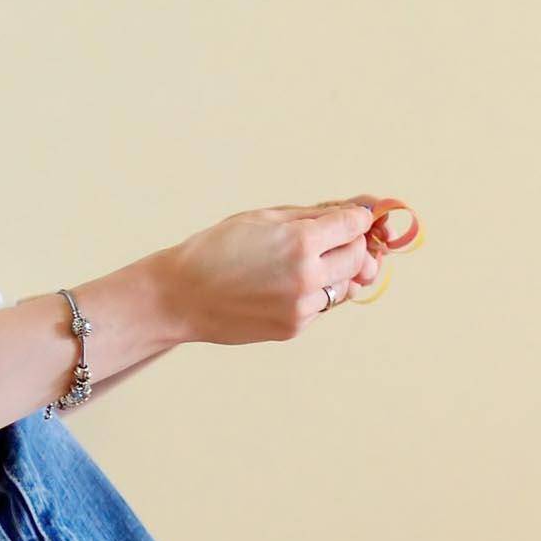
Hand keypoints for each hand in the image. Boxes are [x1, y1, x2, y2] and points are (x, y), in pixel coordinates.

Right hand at [159, 200, 386, 344]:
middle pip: (358, 258)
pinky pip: (321, 307)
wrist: (181, 295)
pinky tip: (284, 285)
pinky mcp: (294, 328)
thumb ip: (312, 215)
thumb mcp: (263, 218)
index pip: (354, 226)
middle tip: (334, 240)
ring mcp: (302, 307)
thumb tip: (356, 212)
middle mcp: (307, 276)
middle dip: (353, 246)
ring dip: (336, 273)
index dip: (357, 219)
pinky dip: (314, 294)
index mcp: (300, 242)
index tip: (354, 218)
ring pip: (345, 287)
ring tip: (305, 264)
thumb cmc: (217, 248)